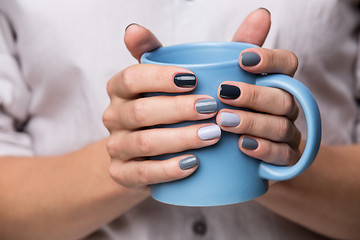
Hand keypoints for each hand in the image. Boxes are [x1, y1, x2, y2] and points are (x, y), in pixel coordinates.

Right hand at [103, 25, 219, 189]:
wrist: (144, 151)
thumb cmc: (168, 108)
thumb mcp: (181, 79)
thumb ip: (216, 52)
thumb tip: (260, 15)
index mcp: (121, 87)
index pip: (133, 76)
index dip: (161, 77)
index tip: (194, 78)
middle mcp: (113, 115)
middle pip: (140, 111)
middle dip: (177, 109)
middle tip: (212, 108)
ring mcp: (116, 145)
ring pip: (144, 142)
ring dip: (179, 139)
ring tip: (212, 135)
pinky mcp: (122, 173)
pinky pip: (141, 173)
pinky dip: (168, 169)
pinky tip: (194, 165)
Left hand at [216, 8, 301, 165]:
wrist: (238, 151)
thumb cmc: (234, 108)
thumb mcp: (233, 76)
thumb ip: (242, 49)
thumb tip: (262, 13)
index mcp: (276, 83)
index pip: (287, 64)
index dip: (270, 59)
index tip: (242, 59)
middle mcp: (287, 106)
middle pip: (283, 97)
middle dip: (254, 95)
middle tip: (224, 94)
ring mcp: (288, 133)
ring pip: (281, 126)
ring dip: (253, 122)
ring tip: (224, 121)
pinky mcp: (284, 158)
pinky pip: (283, 155)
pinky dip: (264, 149)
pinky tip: (242, 146)